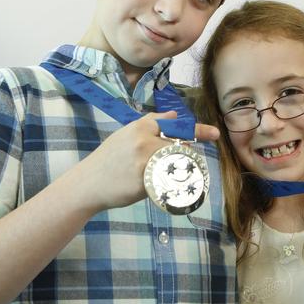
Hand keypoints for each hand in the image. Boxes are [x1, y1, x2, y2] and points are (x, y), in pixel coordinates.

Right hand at [79, 110, 218, 210]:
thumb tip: (175, 115)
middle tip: (188, 164)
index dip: (197, 131)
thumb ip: (151, 123)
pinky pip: (167, 182)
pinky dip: (170, 186)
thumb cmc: (109, 159)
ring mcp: (145, 160)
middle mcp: (144, 140)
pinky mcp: (145, 180)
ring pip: (176, 163)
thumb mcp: (126, 134)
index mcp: (140, 126)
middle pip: (180, 146)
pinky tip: (162, 189)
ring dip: (180, 170)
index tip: (215, 134)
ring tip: (168, 175)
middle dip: (187, 155)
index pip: (175, 127)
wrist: (88, 183)